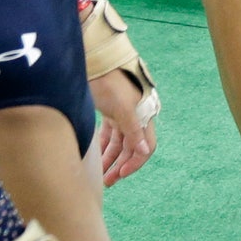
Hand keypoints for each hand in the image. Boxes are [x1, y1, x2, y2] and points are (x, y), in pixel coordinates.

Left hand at [90, 70, 156, 187]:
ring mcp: (122, 113)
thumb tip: (145, 151)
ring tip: (99, 173)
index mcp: (143, 116)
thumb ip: (134, 130)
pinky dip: (103, 146)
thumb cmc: (110, 82)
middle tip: (107, 181)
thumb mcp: (122, 107)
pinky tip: (95, 156)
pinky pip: (109, 134)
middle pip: (131, 147)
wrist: (94, 59)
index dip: (135, 163)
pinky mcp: (109, 110)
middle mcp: (135, 116)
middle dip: (120, 165)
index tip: (120, 174)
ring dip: (110, 158)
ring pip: (119, 142)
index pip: (146, 146)